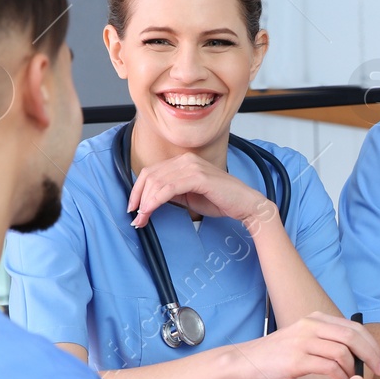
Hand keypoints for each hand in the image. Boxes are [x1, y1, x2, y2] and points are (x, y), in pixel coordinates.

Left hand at [127, 151, 275, 230]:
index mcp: (184, 161)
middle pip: (150, 175)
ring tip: (142, 218)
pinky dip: (155, 201)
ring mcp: (192, 166)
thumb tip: (150, 200)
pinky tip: (150, 211)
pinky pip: (168, 188)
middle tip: (135, 217)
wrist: (245, 205)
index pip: (151, 171)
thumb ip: (172, 193)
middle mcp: (186, 160)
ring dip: (145, 202)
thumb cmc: (221, 201)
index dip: (138, 189)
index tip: (134, 207)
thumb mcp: (190, 196)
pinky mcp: (198, 177)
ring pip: (157, 182)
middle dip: (138, 197)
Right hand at [234, 313, 379, 378]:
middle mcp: (311, 326)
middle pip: (353, 337)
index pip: (355, 328)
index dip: (372, 345)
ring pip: (343, 353)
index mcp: (317, 319)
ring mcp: (303, 341)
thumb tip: (354, 351)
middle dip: (372, 356)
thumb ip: (327, 340)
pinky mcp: (296, 359)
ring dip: (355, 372)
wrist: (247, 361)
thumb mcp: (304, 338)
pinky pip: (328, 368)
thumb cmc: (277, 355)